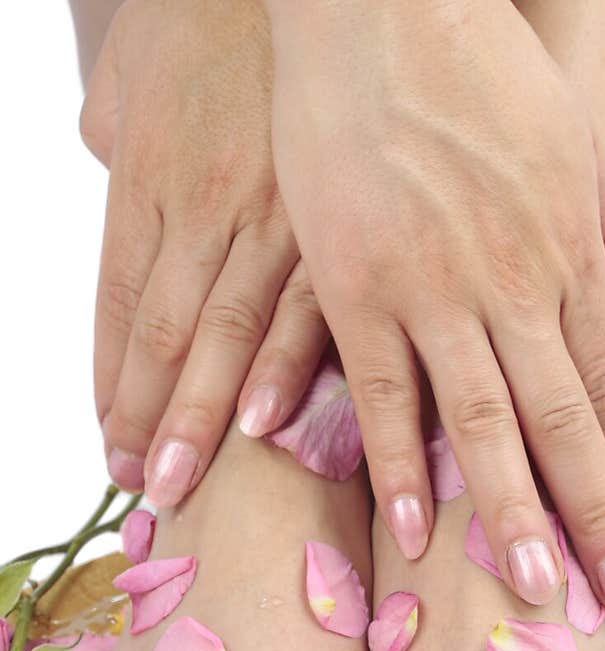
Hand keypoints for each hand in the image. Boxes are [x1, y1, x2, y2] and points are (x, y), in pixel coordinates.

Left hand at [81, 0, 326, 502]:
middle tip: (144, 489)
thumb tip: (104, 158)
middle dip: (149, 421)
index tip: (110, 442)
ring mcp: (273, 220)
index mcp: (149, 176)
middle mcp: (203, 208)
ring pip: (226, 338)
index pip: (119, 304)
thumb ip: (118, 130)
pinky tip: (266, 425)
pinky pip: (310, 310)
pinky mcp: (341, 223)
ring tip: (187, 482)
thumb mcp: (137, 66)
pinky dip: (285, 372)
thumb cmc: (214, 13)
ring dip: (202, 419)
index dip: (111, 382)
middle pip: (165, 336)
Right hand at [266, 0, 604, 610]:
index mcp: (568, 256)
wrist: (387, 3)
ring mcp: (433, 288)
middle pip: (563, 425)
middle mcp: (512, 285)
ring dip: (508, 515)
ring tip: (531, 591)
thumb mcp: (575, 145)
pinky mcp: (355, 283)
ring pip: (480, 423)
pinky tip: (412, 531)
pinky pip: (377, 392)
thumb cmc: (483, 72)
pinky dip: (395, 464)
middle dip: (593, 518)